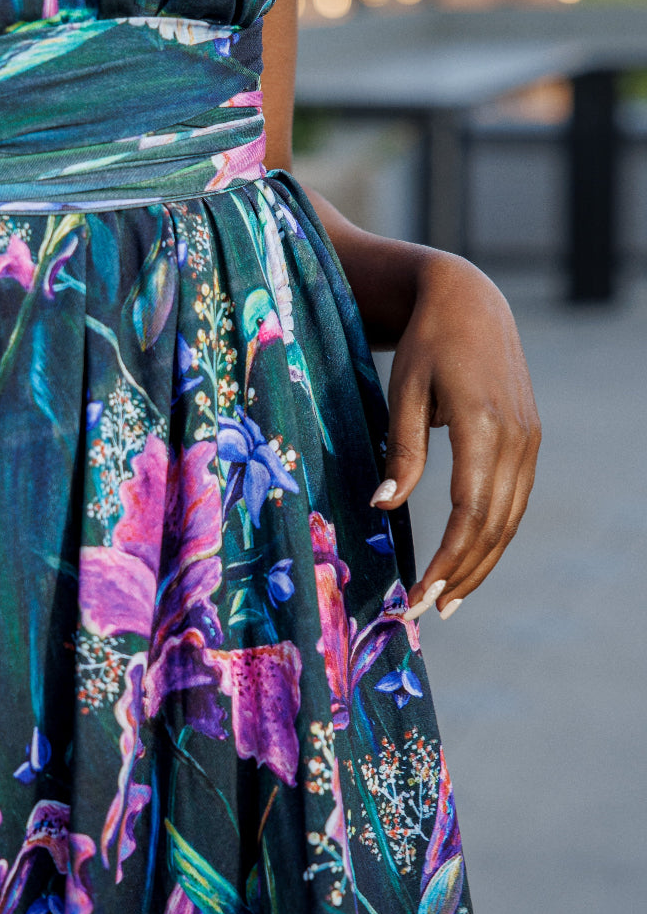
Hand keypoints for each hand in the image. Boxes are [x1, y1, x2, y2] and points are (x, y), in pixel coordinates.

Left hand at [369, 253, 540, 618]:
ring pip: (510, 520)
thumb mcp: (403, 389)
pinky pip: (514, 502)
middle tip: (424, 611)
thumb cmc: (426, 343)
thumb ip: (401, 450)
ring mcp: (529, 440)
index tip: (416, 594)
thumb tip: (384, 505)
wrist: (470, 301)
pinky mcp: (529, 440)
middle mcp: (516, 438)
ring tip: (447, 601)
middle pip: (494, 527)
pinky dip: (494, 537)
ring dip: (481, 565)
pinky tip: (470, 561)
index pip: (469, 512)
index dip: (445, 559)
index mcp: (483, 425)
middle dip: (460, 574)